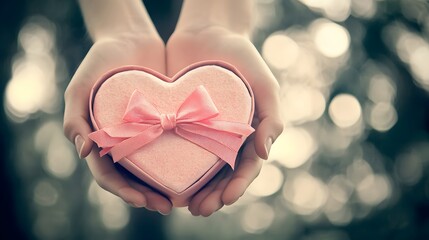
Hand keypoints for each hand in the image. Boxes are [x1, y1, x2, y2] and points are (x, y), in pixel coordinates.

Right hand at [63, 32, 171, 213]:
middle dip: (147, 195)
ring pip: (153, 168)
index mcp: (100, 141)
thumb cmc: (98, 63)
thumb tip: (83, 152)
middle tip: (166, 206)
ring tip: (183, 198)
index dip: (123, 190)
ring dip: (164, 185)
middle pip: (132, 178)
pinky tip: (194, 170)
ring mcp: (144, 134)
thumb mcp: (80, 88)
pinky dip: (179, 161)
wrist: (129, 39)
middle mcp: (123, 142)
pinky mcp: (164, 122)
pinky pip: (171, 145)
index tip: (142, 200)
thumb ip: (75, 119)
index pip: (108, 175)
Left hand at [167, 25, 283, 215]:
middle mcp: (226, 138)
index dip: (238, 186)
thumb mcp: (265, 84)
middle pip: (222, 175)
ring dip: (193, 189)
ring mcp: (202, 133)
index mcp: (250, 133)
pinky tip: (163, 181)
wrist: (208, 32)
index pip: (246, 167)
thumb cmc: (242, 57)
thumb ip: (272, 118)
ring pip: (199, 169)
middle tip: (200, 209)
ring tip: (182, 204)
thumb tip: (265, 156)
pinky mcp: (179, 123)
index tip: (226, 199)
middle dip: (214, 195)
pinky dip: (173, 168)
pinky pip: (176, 150)